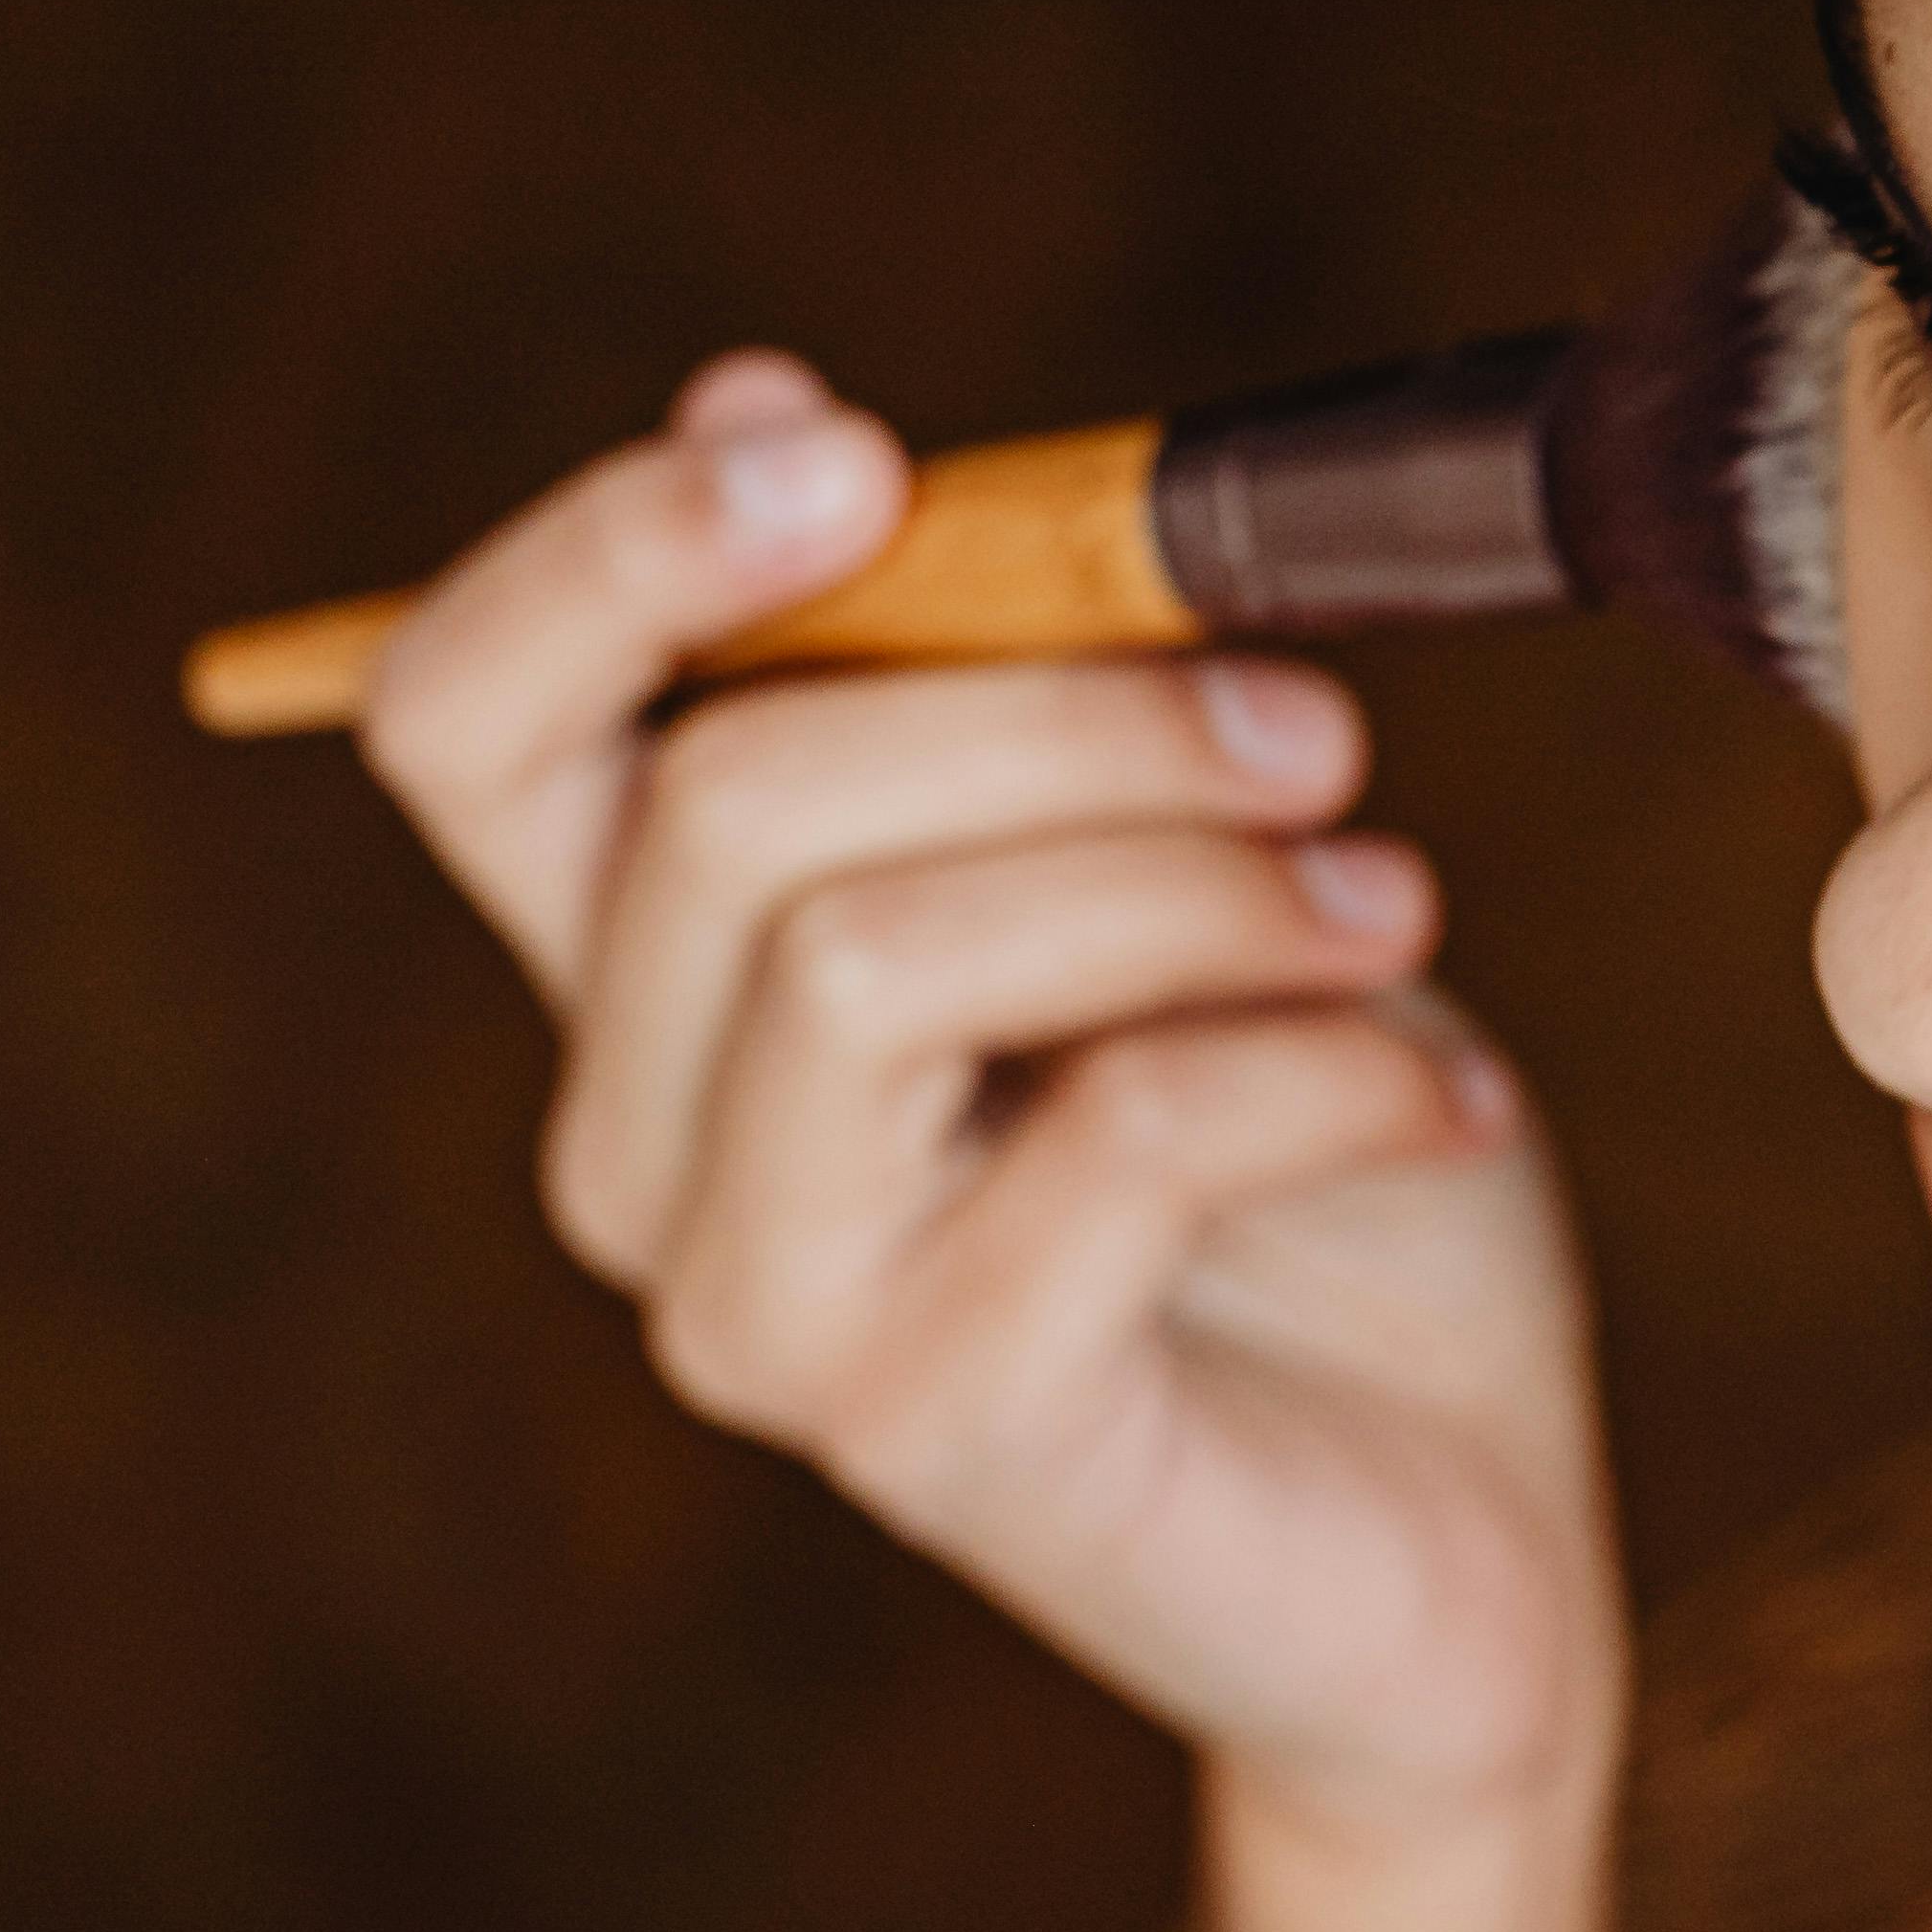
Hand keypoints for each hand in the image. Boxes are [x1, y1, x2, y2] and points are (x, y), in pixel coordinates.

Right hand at [357, 350, 1626, 1848]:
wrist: (1459, 1533)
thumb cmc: (1313, 1180)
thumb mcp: (1165, 871)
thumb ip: (987, 684)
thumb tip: (764, 398)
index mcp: (654, 989)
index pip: (472, 726)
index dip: (612, 553)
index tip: (850, 449)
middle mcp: (645, 1161)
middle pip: (724, 806)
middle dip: (1053, 712)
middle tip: (1315, 731)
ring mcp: (760, 1322)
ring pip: (873, 961)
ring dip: (1187, 884)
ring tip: (1394, 905)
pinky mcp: (930, 1440)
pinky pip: (1102, 1143)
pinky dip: (1321, 1070)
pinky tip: (1452, 1095)